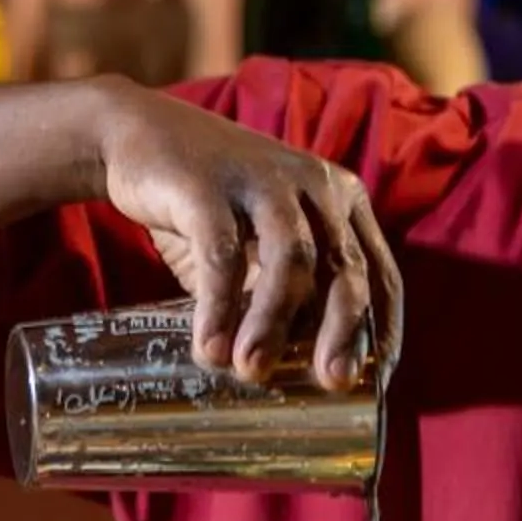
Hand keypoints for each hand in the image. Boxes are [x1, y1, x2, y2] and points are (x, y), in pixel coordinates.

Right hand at [94, 83, 400, 388]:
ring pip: (289, 258)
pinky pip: (221, 251)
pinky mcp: (209, 183)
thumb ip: (283, 299)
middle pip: (343, 265)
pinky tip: (209, 347)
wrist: (138, 136)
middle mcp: (314, 184)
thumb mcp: (258, 251)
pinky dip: (218, 304)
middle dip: (342, 330)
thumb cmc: (209, 208)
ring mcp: (264, 179)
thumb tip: (300, 380)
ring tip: (252, 371)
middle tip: (331, 383)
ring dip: (273, 322)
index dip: (383, 330)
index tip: (373, 384)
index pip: (380, 272)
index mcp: (340, 200)